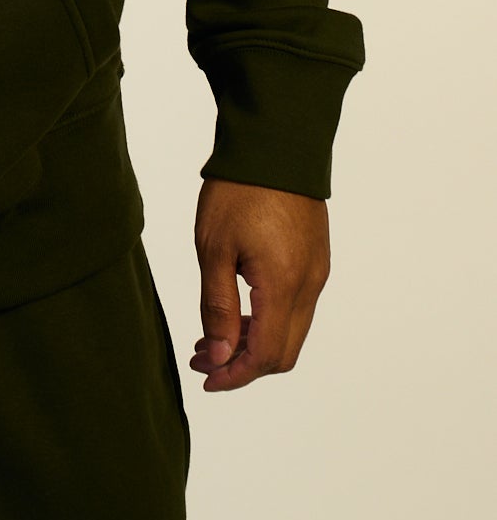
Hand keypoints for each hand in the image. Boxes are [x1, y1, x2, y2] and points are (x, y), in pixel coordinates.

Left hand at [190, 177, 330, 391]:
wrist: (275, 142)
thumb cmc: (239, 189)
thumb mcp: (214, 247)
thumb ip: (218, 306)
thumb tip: (219, 355)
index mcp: (284, 286)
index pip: (266, 355)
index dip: (235, 374)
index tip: (205, 377)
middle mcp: (310, 285)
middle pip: (284, 351)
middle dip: (243, 363)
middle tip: (203, 357)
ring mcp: (316, 271)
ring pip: (291, 329)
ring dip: (254, 341)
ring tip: (212, 334)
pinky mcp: (315, 257)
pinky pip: (296, 306)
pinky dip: (268, 318)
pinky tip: (238, 308)